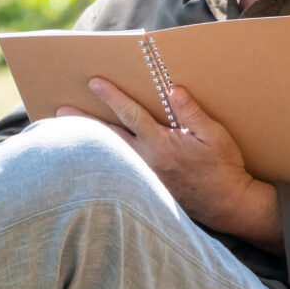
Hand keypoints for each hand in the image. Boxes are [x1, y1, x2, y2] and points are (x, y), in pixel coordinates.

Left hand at [57, 78, 285, 247]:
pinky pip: (118, 171)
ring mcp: (142, 177)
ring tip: (68, 132)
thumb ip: (191, 112)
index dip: (112, 96)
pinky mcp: (145, 190)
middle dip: (83, 121)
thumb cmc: (224, 168)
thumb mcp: (214, 135)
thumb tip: (172, 89)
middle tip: (60, 109)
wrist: (228, 206)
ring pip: (109, 155)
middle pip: (107, 136)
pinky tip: (92, 158)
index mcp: (161, 144)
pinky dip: (102, 162)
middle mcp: (146, 161)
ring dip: (88, 142)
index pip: (130, 114)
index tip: (94, 82)